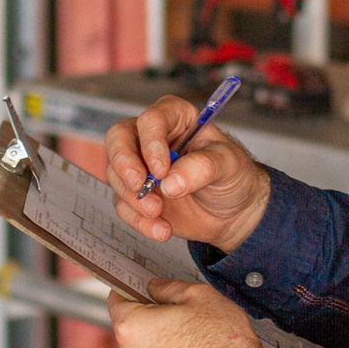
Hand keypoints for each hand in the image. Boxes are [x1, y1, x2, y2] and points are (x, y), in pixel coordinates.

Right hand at [104, 95, 270, 252]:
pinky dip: (139, 220)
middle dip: (124, 164)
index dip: (151, 143)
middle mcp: (151, 138)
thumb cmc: (232, 176)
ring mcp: (140, 166)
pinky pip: (123, 205)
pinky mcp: (136, 194)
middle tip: (139, 186)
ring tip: (159, 214)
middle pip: (119, 138)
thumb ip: (202, 168)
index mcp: (176, 118)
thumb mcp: (228, 165)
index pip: (151, 120)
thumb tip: (171, 182)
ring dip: (134, 198)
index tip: (161, 170)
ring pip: (116, 174)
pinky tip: (161, 229)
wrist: (233, 211)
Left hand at [108, 279, 275, 347]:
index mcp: (133, 327)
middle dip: (152, 328)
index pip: (118, 302)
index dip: (132, 294)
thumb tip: (156, 288)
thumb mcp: (202, 297)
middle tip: (182, 326)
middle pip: (132, 335)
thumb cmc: (224, 346)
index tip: (143, 294)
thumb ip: (170, 288)